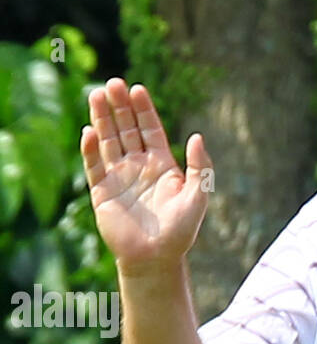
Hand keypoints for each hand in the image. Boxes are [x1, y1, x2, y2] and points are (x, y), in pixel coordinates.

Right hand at [81, 78, 211, 270]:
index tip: (138, 88)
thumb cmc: (180, 232)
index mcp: (161, 165)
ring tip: (97, 94)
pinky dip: (90, 148)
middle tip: (113, 83)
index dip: (144, 109)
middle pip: (127, 129)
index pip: (150, 129)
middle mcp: (139, 167)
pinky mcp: (102, 192)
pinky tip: (89, 130)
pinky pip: (94, 165)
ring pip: (108, 141)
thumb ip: (200, 167)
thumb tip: (198, 136)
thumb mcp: (197, 197)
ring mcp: (119, 177)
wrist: (156, 260)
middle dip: (120, 106)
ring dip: (102, 118)